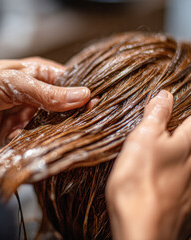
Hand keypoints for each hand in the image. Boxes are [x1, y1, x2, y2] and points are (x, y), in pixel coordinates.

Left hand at [0, 57, 89, 150]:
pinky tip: (27, 142)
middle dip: (69, 118)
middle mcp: (36, 96)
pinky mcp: (18, 133)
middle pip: (63, 108)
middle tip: (79, 127)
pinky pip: (34, 141)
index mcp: (38, 74)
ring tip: (50, 136)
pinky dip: (33, 144)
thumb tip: (82, 96)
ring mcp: (27, 115)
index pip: (69, 84)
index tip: (95, 107)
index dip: (82, 95)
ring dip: (51, 133)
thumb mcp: (14, 83)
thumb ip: (47, 93)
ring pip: (51, 126)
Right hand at [106, 90, 190, 239]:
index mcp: (188, 143)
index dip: (183, 109)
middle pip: (190, 140)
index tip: (173, 109)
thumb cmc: (139, 180)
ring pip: (187, 161)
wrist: (142, 228)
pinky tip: (161, 177)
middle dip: (179, 132)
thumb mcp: (143, 139)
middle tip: (159, 134)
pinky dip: (175, 173)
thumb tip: (165, 95)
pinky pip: (185, 181)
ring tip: (158, 154)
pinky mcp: (185, 202)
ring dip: (177, 153)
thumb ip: (156, 115)